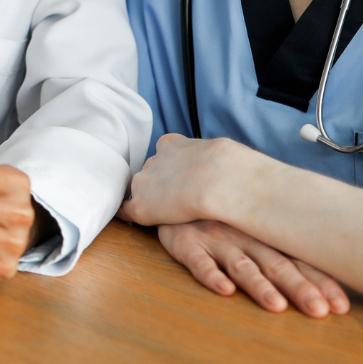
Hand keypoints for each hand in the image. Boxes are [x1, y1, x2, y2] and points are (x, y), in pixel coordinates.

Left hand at [119, 133, 265, 227]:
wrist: (219, 180)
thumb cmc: (229, 167)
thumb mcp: (222, 152)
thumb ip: (216, 159)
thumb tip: (236, 164)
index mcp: (172, 144)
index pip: (165, 150)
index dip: (171, 163)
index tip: (180, 172)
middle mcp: (153, 161)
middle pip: (151, 172)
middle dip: (160, 182)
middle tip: (176, 196)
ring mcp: (144, 183)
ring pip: (141, 191)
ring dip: (149, 199)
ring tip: (161, 211)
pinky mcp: (142, 207)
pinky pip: (126, 210)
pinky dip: (126, 214)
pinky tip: (126, 219)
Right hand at [154, 220, 348, 317]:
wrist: (175, 183)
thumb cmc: (221, 211)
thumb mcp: (252, 219)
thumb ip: (282, 240)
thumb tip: (331, 256)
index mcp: (265, 234)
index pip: (299, 259)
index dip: (321, 281)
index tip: (342, 306)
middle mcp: (245, 237)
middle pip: (277, 265)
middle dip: (300, 288)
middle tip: (319, 311)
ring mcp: (216, 240)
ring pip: (241, 265)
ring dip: (260, 286)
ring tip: (276, 306)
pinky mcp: (186, 243)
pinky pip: (198, 260)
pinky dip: (210, 275)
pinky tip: (225, 290)